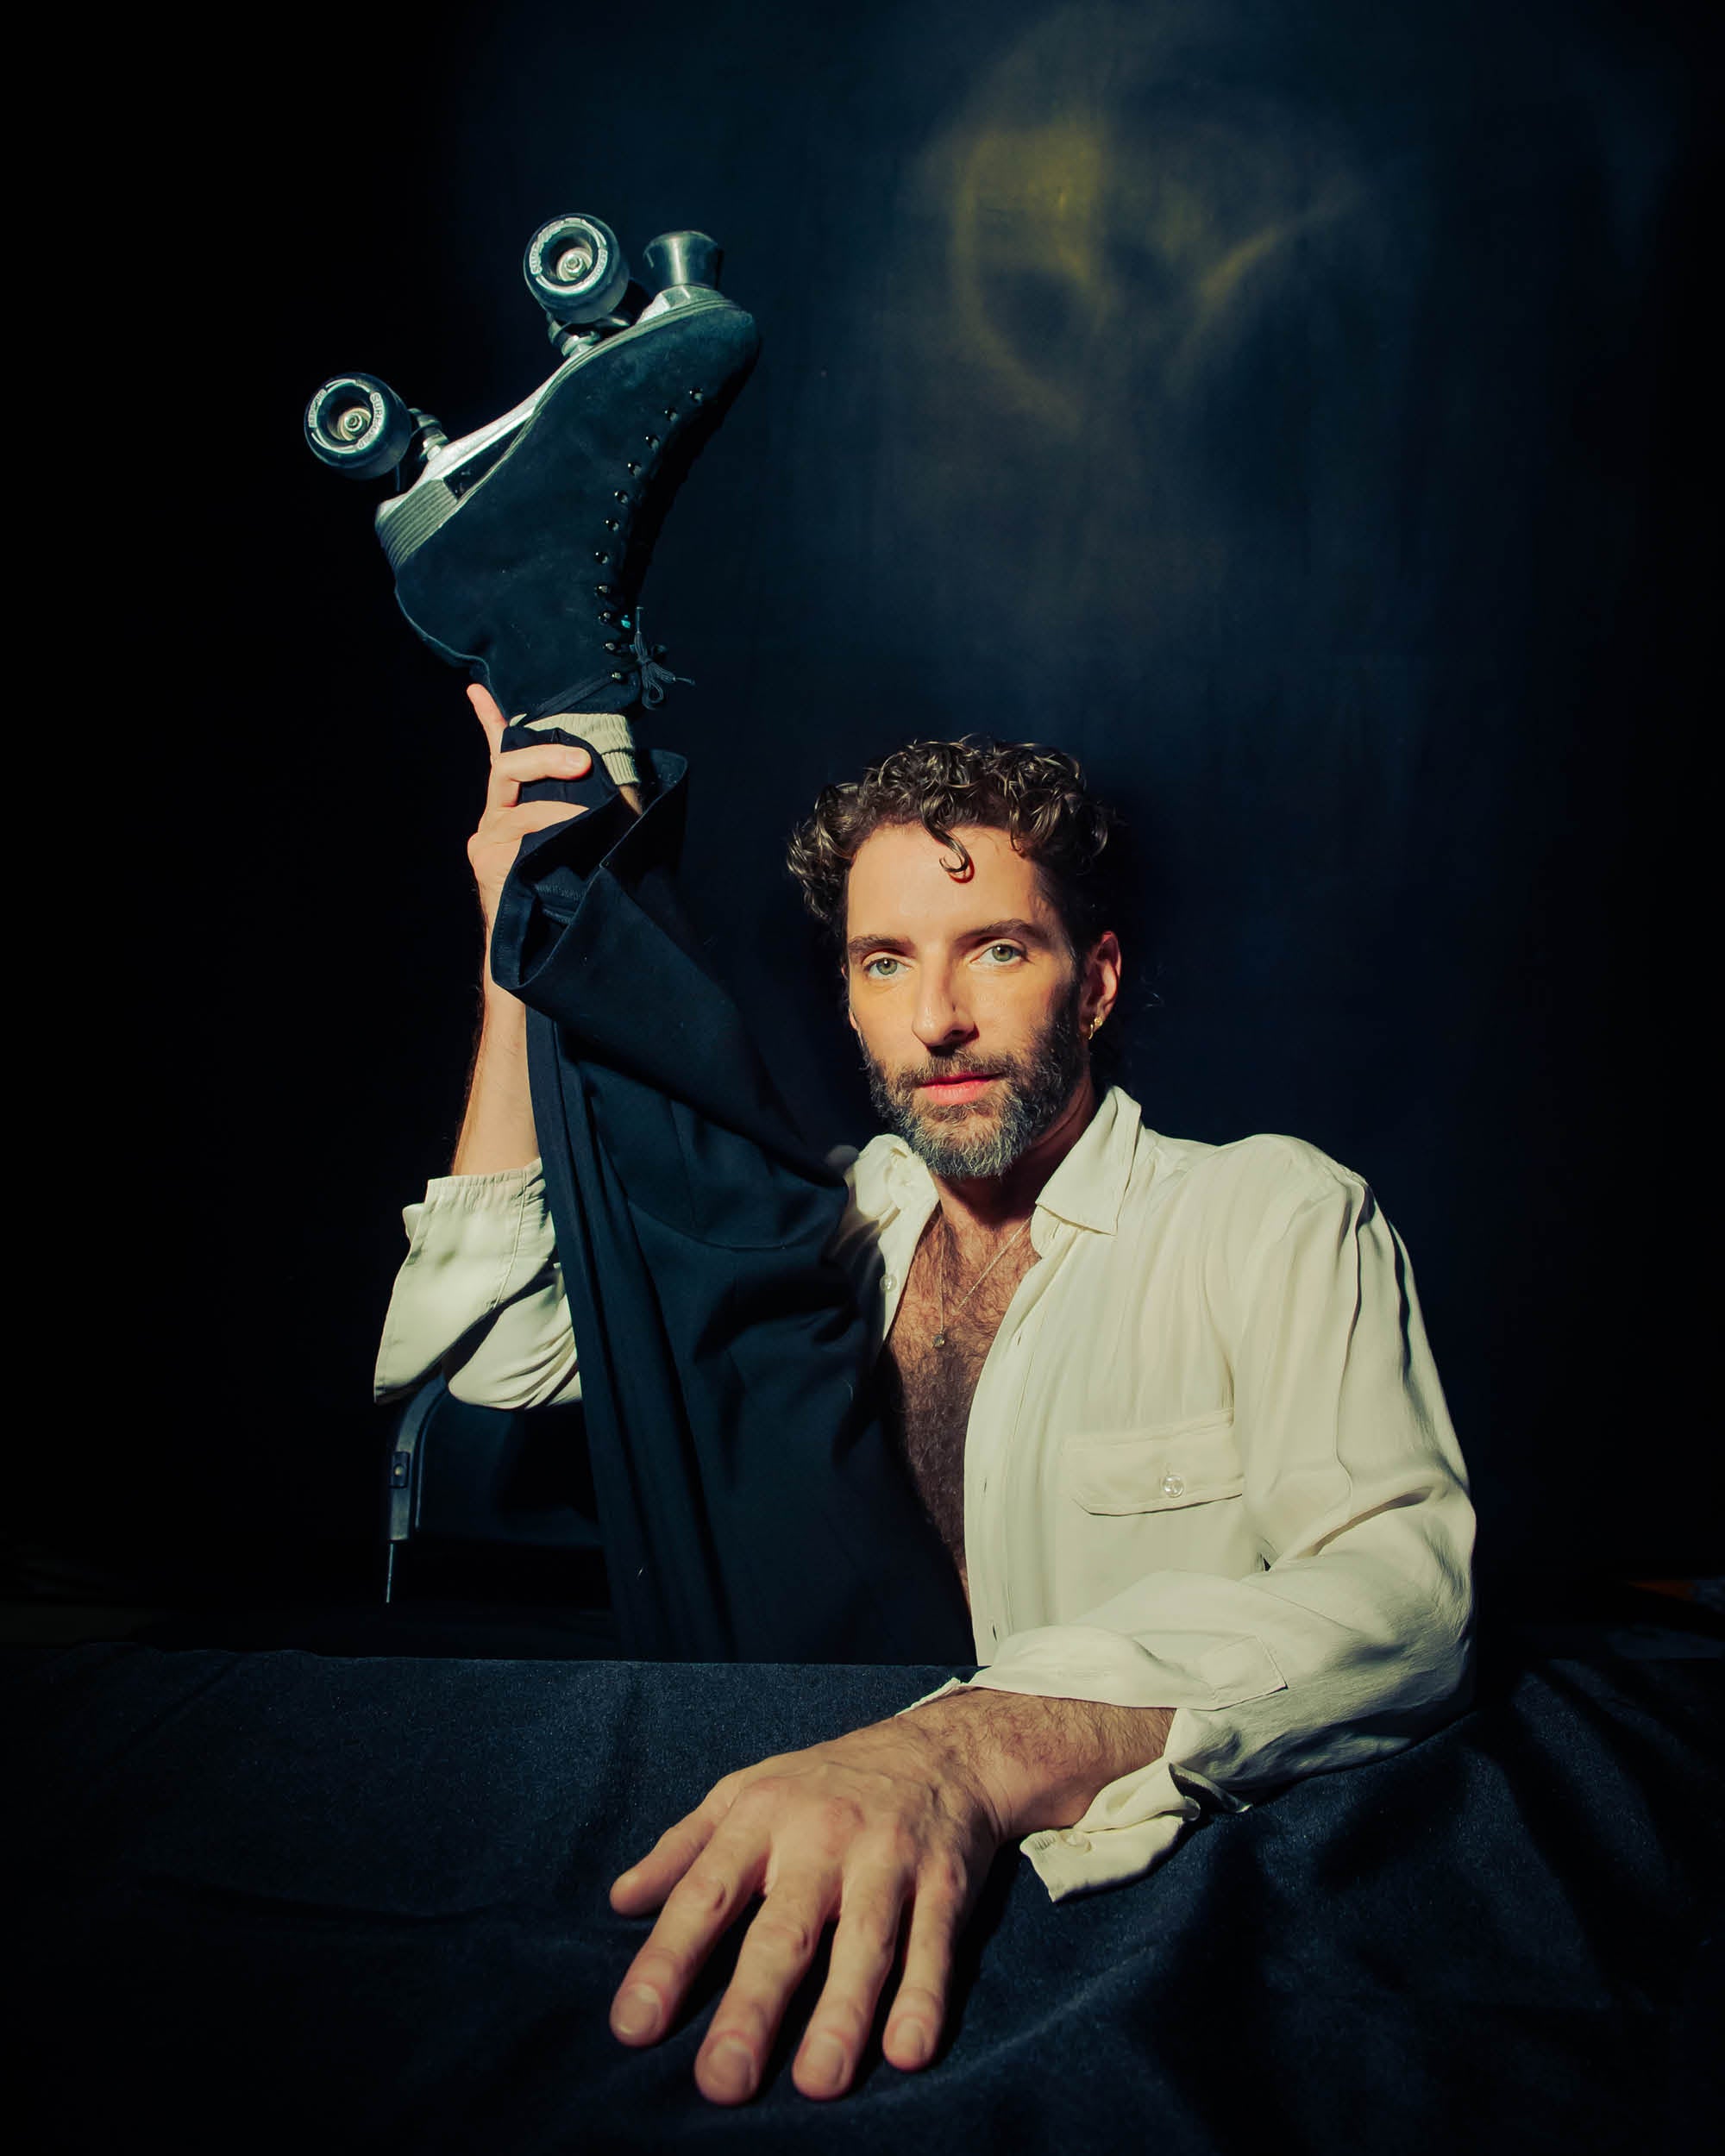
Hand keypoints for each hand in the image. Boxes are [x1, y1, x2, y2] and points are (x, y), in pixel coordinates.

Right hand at [464, 683, 604, 934]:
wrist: (544, 950)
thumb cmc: (568, 893)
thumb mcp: (579, 841)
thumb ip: (584, 811)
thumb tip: (623, 788)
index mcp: (512, 808)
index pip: (498, 755)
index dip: (488, 719)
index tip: (476, 688)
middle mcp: (493, 820)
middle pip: (507, 767)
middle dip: (546, 758)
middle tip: (583, 763)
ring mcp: (486, 841)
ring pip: (523, 808)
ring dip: (564, 812)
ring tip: (593, 824)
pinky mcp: (487, 862)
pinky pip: (524, 835)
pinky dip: (552, 833)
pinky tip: (567, 840)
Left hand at [607, 1713, 1007, 2104]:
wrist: (938, 1749)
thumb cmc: (823, 1783)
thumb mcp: (744, 1792)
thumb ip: (682, 1848)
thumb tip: (620, 1902)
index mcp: (762, 1816)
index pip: (706, 1894)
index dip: (667, 1959)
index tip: (634, 2026)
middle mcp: (823, 1837)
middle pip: (784, 1930)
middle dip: (753, 2005)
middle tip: (722, 2080)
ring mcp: (888, 1860)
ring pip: (864, 1943)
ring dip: (841, 2013)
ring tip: (817, 2083)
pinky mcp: (946, 1883)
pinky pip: (934, 1945)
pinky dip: (925, 1996)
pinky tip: (906, 2050)